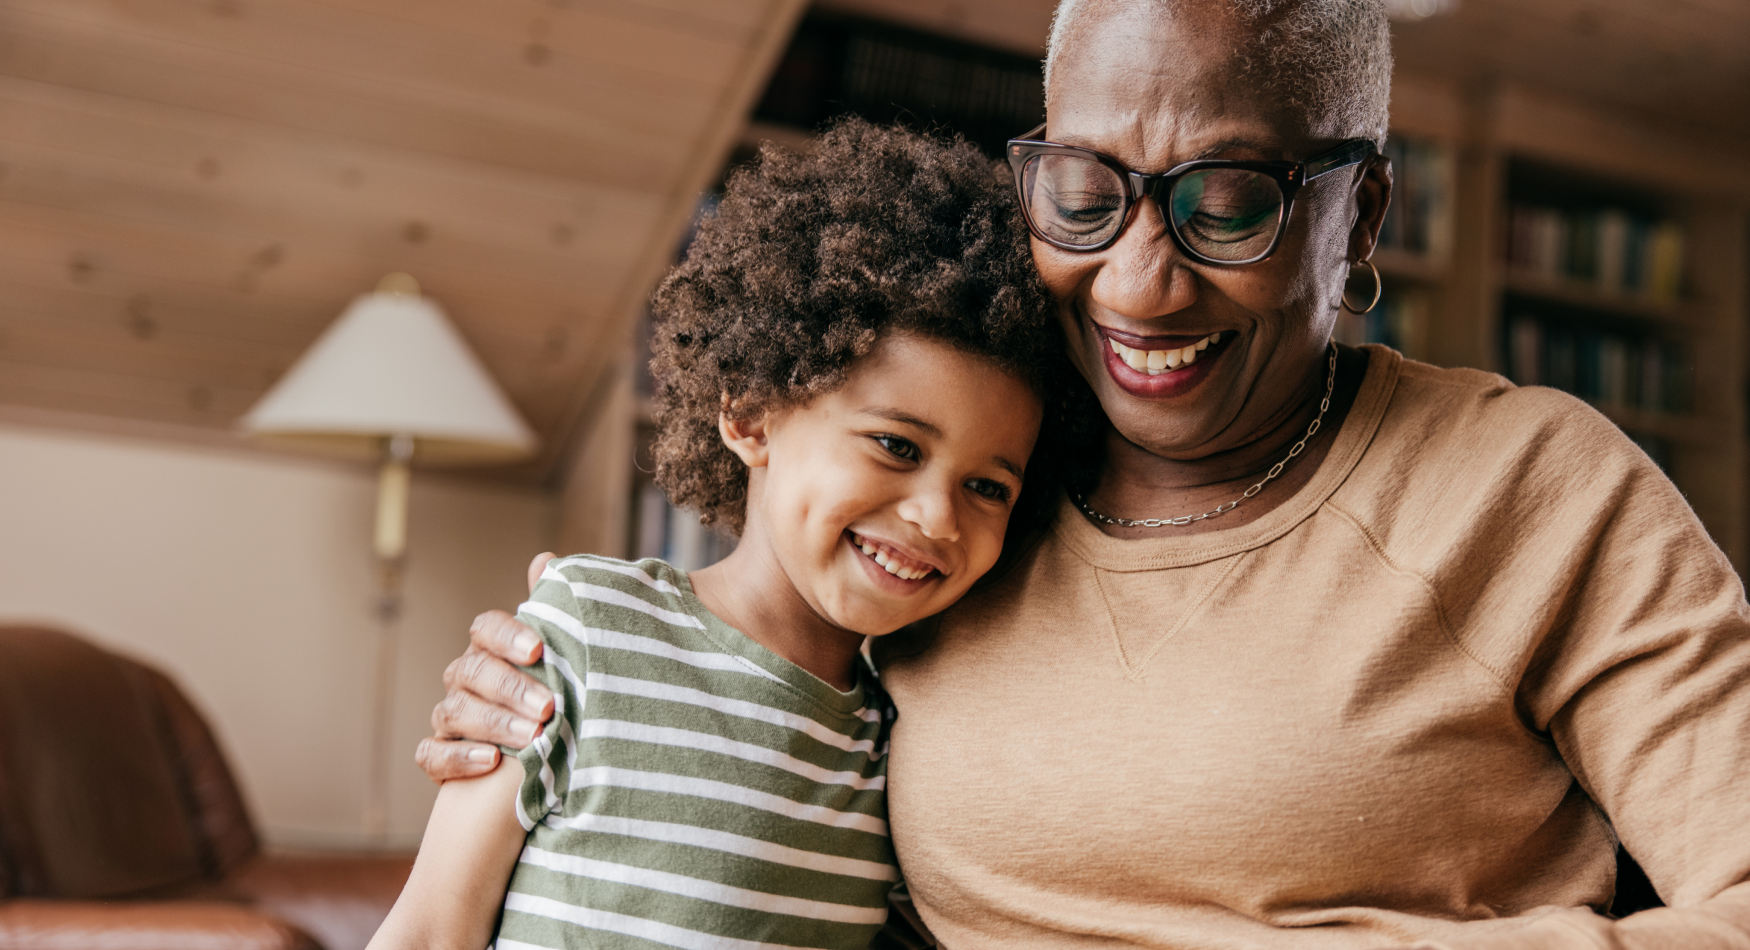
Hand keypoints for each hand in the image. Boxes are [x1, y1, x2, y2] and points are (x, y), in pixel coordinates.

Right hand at [414, 552, 557, 781]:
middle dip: (510, 689)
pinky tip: (490, 761)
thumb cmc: (550, 694)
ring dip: (493, 724)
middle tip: (547, 707)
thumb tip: (545, 558)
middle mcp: (465, 678)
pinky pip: (432, 754)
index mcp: (490, 648)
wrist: (541, 753)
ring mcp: (449, 717)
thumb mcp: (558, 655)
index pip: (486, 628)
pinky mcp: (439, 755)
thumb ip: (551, 613)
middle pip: (473, 672)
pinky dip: (457, 758)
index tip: (537, 650)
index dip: (507, 636)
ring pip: (454, 712)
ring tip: (529, 737)